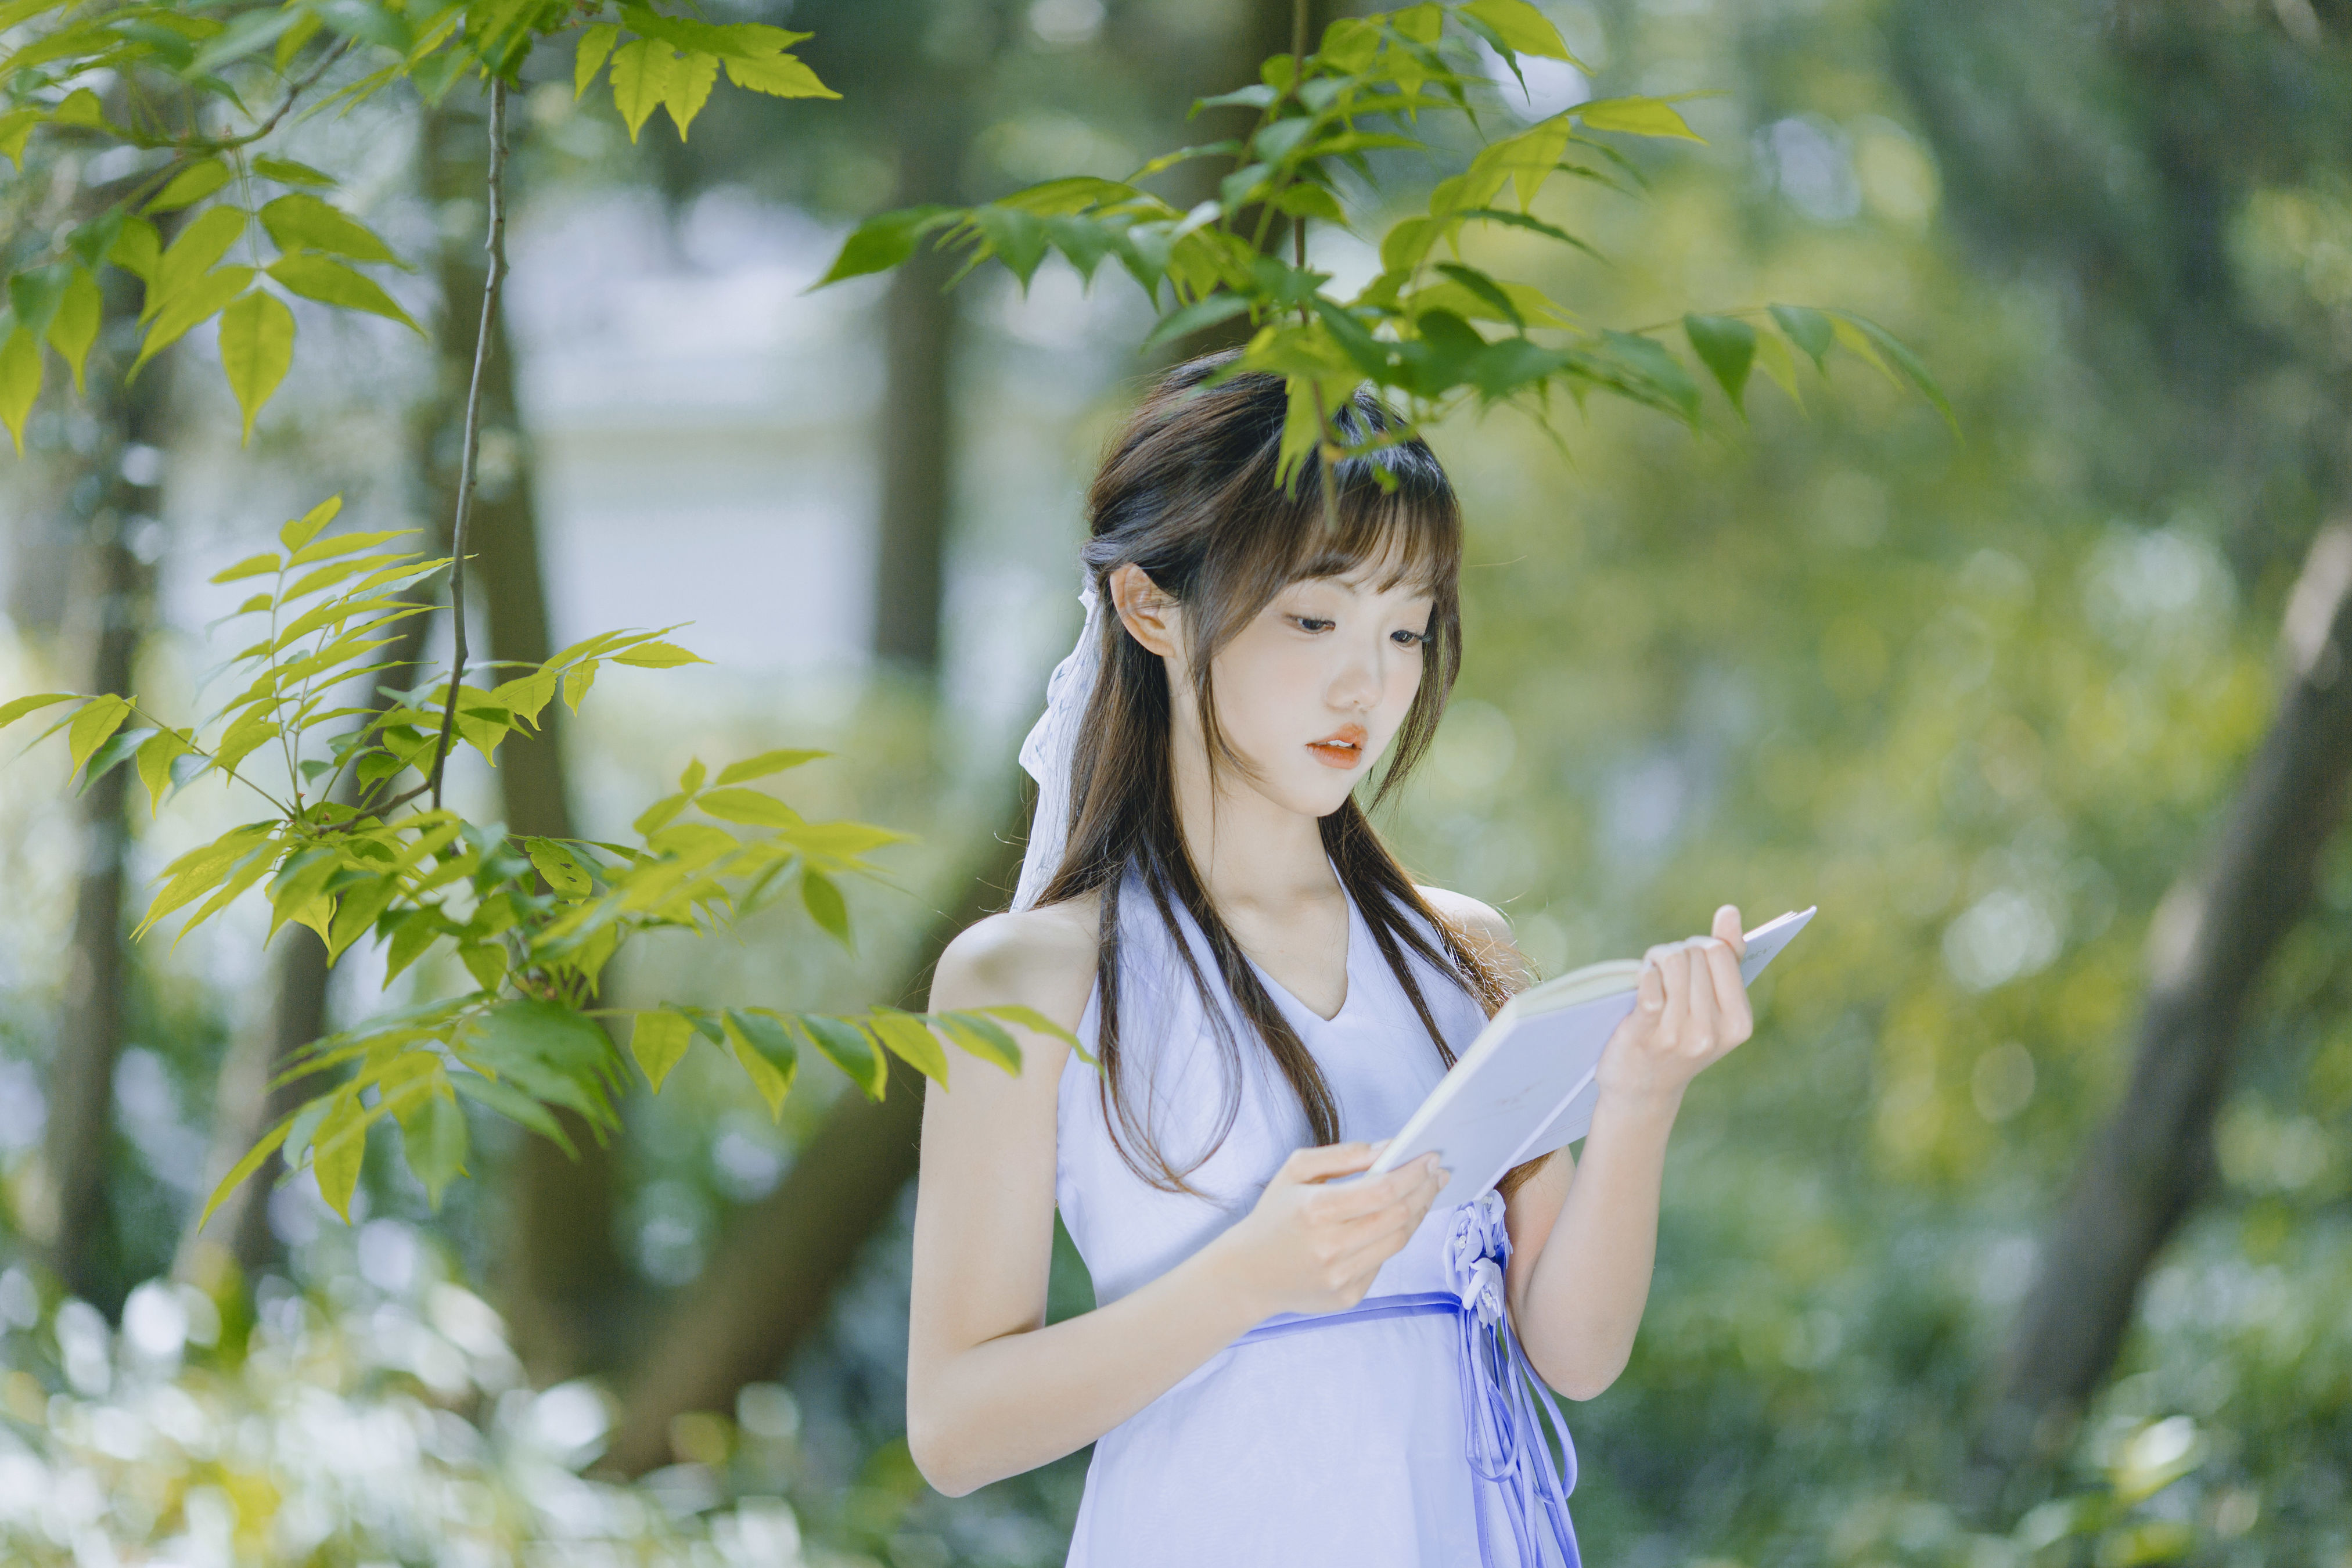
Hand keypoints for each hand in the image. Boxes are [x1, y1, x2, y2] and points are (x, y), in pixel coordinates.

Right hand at [1209, 1141, 1445, 1320]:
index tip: (1432, 1158)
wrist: (1248, 1275)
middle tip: (1439, 1173)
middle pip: (1399, 1216)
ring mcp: (1340, 1276)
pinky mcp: (1348, 1297)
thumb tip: (1390, 1148)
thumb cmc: (1276, 1215)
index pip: (1383, 1189)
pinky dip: (1392, 1238)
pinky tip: (1394, 1222)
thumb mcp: (1295, 1170)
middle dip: (1425, 1190)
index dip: (1414, 1173)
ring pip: (1398, 1241)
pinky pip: (1383, 1262)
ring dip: (1417, 1213)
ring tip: (1424, 1194)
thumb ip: (1344, 1154)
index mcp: (1315, 1209)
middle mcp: (1330, 1247)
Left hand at [1595, 904, 1754, 1113]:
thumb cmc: (1679, 1037)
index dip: (1700, 945)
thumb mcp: (1713, 1007)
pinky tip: (1642, 978)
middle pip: (1695, 954)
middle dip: (1676, 951)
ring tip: (1651, 969)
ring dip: (1657, 957)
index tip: (1689, 957)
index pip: (1721, 953)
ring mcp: (1679, 1036)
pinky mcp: (1645, 1035)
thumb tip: (1729, 912)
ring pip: (1673, 963)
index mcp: (1738, 1023)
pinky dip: (1645, 973)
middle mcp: (1711, 1032)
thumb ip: (1727, 959)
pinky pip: (1650, 986)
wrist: (1642, 1090)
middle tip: (1663, 966)